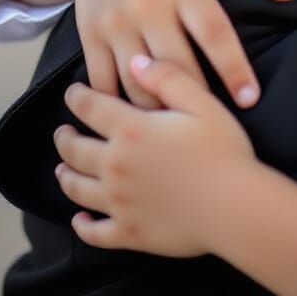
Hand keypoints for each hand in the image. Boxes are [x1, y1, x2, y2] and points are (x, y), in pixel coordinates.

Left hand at [56, 56, 257, 256]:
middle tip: (63, 133)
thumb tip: (137, 62)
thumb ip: (168, 78)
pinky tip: (80, 220)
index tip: (72, 93)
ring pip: (78, 189)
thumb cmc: (223, 150)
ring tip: (62, 170)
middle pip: (76, 151)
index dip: (78, 97)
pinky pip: (94, 233)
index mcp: (132, 130)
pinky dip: (82, 226)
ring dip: (66, 177)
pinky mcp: (128, 232)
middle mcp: (116, 166)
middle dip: (65, 139)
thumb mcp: (203, 103)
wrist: (234, 206)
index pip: (91, 108)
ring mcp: (118, 203)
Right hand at [62, 0, 295, 107]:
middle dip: (198, 100)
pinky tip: (140, 122)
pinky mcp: (89, 37)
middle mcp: (149, 4)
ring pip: (140, 83)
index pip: (216, 34)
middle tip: (217, 125)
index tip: (251, 99)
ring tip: (180, 130)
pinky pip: (105, 84)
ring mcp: (116, 22)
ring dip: (160, 110)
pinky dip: (121, 106)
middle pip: (178, 66)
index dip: (235, 69)